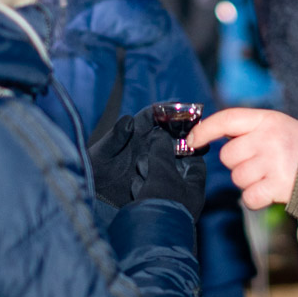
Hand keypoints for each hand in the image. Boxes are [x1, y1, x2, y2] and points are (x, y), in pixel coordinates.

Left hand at [91, 109, 206, 217]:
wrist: (96, 192)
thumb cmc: (95, 167)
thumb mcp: (103, 151)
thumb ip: (115, 136)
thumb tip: (128, 119)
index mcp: (135, 131)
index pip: (153, 115)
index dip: (166, 109)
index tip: (180, 105)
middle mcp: (147, 142)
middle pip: (169, 130)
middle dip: (184, 127)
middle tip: (199, 128)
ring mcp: (154, 157)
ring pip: (174, 149)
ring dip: (187, 147)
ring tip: (202, 147)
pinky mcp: (156, 173)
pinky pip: (173, 168)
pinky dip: (183, 167)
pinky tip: (194, 169)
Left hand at [187, 108, 297, 209]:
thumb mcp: (276, 126)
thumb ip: (248, 129)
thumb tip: (208, 135)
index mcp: (267, 120)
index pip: (227, 119)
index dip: (205, 129)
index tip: (192, 139)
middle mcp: (269, 138)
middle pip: (228, 156)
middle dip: (238, 164)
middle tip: (258, 164)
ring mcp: (273, 162)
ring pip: (237, 178)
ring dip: (248, 182)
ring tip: (269, 176)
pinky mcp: (278, 186)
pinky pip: (248, 198)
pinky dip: (256, 199)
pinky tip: (270, 191)